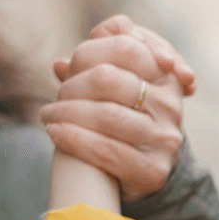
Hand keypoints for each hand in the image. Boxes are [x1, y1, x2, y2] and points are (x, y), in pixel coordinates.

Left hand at [42, 15, 196, 202]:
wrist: (139, 172)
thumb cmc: (122, 119)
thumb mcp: (117, 84)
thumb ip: (102, 60)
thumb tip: (79, 49)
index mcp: (166, 77)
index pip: (125, 46)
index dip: (91, 51)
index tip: (73, 64)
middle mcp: (171, 106)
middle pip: (109, 78)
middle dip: (73, 85)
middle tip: (56, 95)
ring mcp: (165, 139)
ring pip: (106, 115)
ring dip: (66, 113)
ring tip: (47, 115)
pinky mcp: (154, 170)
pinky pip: (106, 150)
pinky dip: (73, 139)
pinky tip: (54, 133)